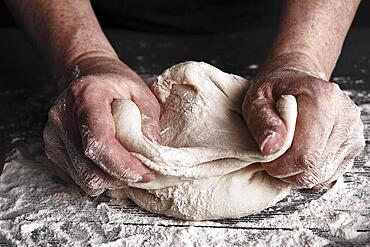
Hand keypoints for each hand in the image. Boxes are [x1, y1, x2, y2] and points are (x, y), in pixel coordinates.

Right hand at [43, 57, 159, 195]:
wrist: (87, 76)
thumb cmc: (115, 85)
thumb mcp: (141, 92)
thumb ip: (148, 119)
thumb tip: (154, 151)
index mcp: (86, 97)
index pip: (99, 141)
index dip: (123, 164)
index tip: (145, 174)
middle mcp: (62, 117)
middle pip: (89, 166)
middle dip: (121, 177)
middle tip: (143, 173)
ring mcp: (52, 136)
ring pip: (84, 178)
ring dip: (111, 181)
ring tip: (128, 167)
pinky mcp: (52, 150)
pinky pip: (78, 178)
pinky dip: (99, 178)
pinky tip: (110, 165)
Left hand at [243, 67, 364, 188]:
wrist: (297, 83)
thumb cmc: (275, 90)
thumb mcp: (257, 100)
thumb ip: (261, 122)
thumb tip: (270, 148)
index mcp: (322, 99)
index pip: (305, 154)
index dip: (281, 166)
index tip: (266, 159)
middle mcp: (344, 115)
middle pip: (315, 168)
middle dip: (288, 172)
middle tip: (273, 157)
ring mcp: (353, 131)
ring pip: (323, 175)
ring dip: (298, 173)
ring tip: (285, 153)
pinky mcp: (354, 144)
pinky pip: (330, 174)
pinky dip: (310, 172)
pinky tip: (299, 156)